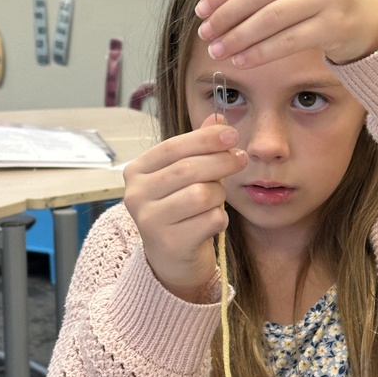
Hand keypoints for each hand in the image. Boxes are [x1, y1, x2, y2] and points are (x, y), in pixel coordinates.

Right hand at [123, 117, 247, 300]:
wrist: (174, 259)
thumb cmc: (182, 210)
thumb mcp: (187, 175)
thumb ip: (199, 146)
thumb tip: (218, 117)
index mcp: (137, 172)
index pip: (173, 147)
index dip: (204, 138)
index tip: (232, 134)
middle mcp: (136, 195)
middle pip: (188, 169)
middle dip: (221, 161)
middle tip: (241, 160)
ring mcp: (150, 221)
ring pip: (201, 194)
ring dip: (219, 195)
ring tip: (217, 200)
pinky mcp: (169, 243)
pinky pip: (210, 220)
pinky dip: (219, 219)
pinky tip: (211, 223)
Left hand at [194, 0, 377, 68]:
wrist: (376, 19)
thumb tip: (216, 6)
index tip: (202, 11)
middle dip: (226, 17)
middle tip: (206, 34)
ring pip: (270, 19)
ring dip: (239, 37)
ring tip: (219, 51)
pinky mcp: (335, 25)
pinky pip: (287, 41)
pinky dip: (260, 52)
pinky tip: (243, 60)